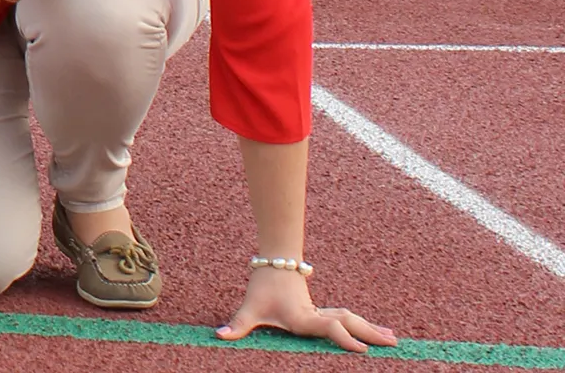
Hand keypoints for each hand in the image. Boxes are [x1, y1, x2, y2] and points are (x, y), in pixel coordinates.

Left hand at [219, 266, 396, 353]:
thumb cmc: (262, 287)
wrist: (274, 263)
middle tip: (393, 343)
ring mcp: (322, 312)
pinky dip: (364, 324)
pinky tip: (377, 330)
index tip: (362, 350)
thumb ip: (237, 324)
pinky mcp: (323, 311)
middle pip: (349, 323)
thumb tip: (219, 335)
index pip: (328, 329)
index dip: (344, 339)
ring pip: (351, 319)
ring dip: (371, 328)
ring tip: (393, 338)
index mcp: (303, 318)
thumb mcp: (249, 308)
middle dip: (370, 334)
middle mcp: (317, 315)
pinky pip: (347, 318)